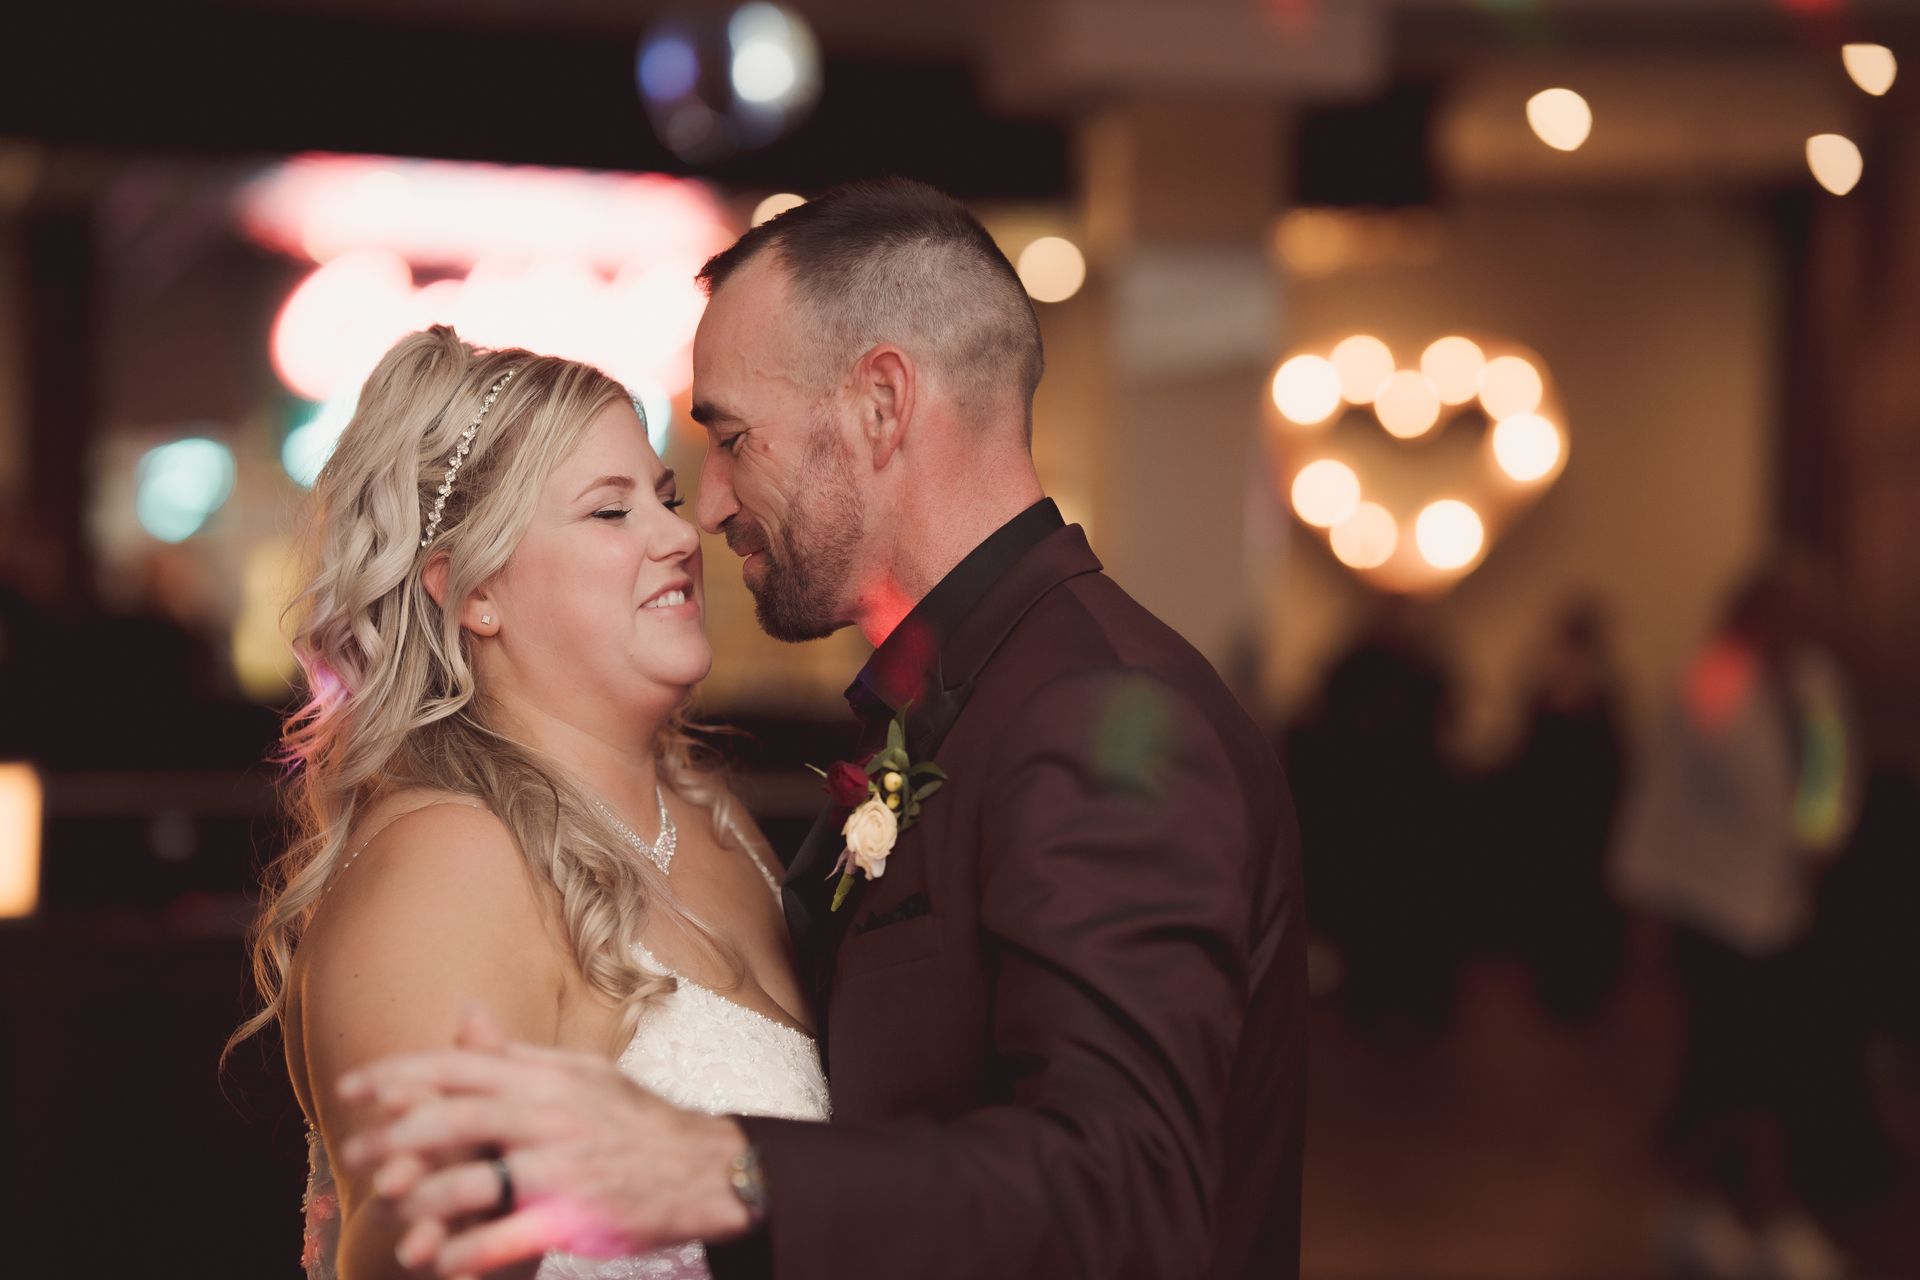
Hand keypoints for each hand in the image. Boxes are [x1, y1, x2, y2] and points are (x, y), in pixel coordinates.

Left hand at [339, 1007, 753, 1277]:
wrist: (706, 1166)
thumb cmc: (637, 1120)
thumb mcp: (582, 1073)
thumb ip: (518, 1055)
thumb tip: (467, 1018)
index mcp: (546, 1076)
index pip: (458, 1067)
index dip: (398, 1076)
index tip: (353, 1089)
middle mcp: (548, 1114)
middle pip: (451, 1122)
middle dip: (393, 1141)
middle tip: (355, 1158)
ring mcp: (561, 1166)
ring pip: (470, 1184)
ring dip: (421, 1203)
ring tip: (392, 1217)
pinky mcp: (574, 1213)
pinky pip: (506, 1236)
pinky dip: (467, 1253)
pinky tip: (440, 1263)